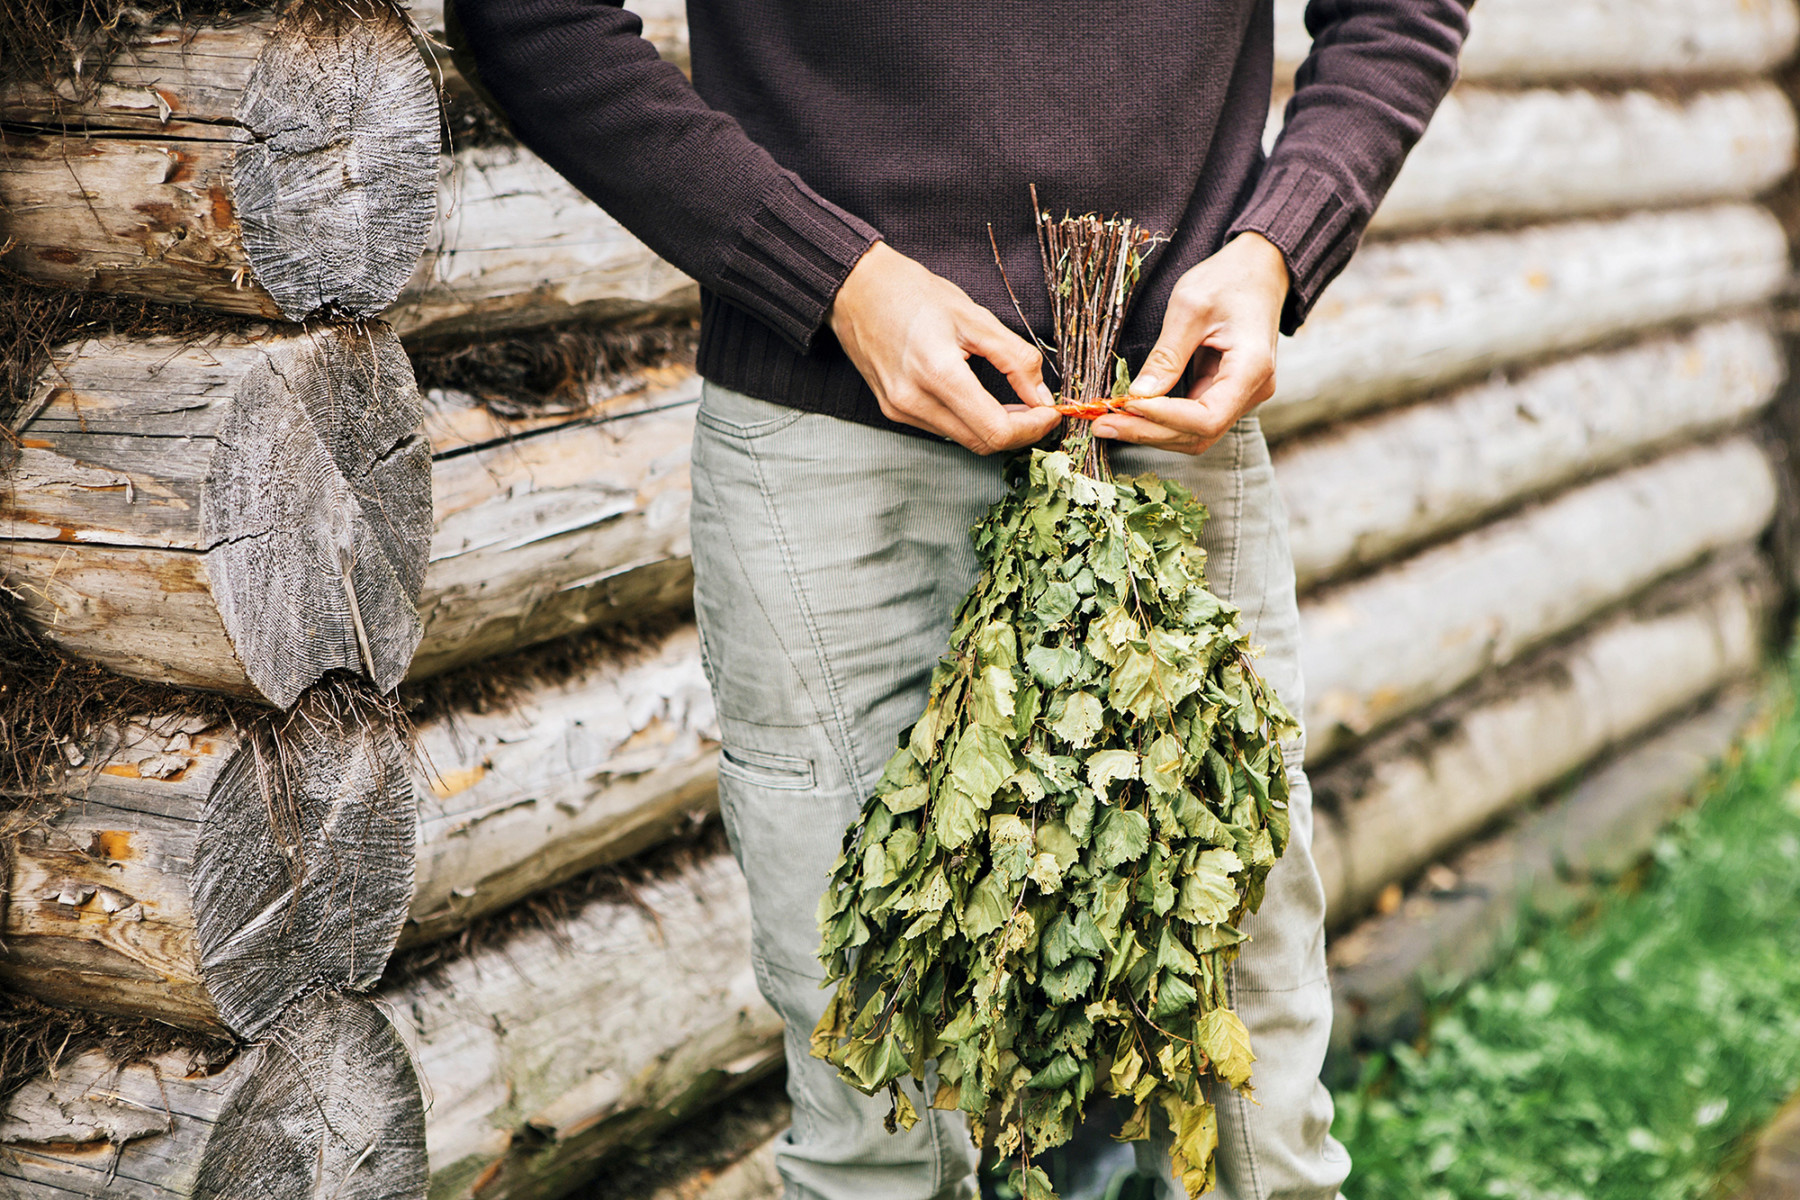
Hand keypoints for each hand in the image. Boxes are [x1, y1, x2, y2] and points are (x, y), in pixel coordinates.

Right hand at [828, 242, 1060, 453]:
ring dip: (996, 429)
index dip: (1031, 428)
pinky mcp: (893, 411)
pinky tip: (983, 401)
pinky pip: (943, 429)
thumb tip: (1042, 395)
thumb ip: (1015, 358)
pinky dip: (971, 422)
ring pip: (964, 440)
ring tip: (1016, 404)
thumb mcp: (975, 317)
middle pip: (982, 443)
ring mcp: (900, 410)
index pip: (995, 430)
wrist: (857, 290)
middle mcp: (914, 401)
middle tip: (1039, 409)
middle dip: (1019, 432)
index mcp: (938, 373)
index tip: (1050, 411)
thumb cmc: (914, 294)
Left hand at [1093, 232, 1289, 455]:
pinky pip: (1192, 419)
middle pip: (1199, 434)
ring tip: (1109, 422)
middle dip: (1148, 432)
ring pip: (1195, 434)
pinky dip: (1160, 419)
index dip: (1164, 418)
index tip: (1125, 406)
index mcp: (1252, 368)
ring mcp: (1241, 395)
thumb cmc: (1227, 280)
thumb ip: (1166, 355)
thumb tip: (1138, 395)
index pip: (1208, 417)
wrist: (1258, 270)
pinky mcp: (1226, 393)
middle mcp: (1252, 390)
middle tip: (1101, 424)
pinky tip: (1130, 413)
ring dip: (1151, 431)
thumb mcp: (1190, 307)